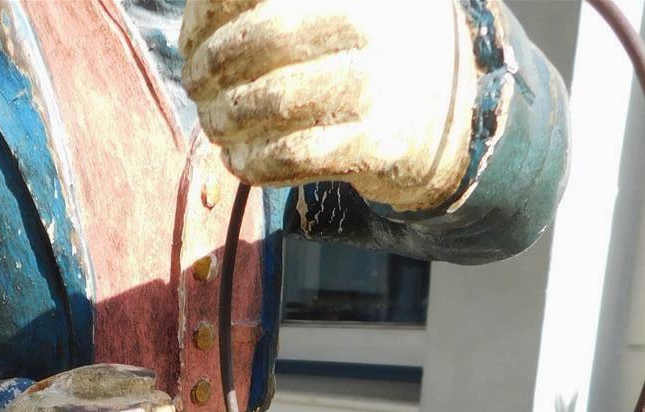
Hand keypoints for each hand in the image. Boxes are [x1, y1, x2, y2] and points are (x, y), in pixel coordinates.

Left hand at [181, 0, 478, 211]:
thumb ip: (277, 5)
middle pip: (262, 39)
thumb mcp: (344, 2)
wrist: (454, 114)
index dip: (209, 12)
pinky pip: (292, 156)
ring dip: (225, 118)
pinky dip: (252, 161)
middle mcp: (368, 22)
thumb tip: (199, 20)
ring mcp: (375, 85)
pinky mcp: (376, 145)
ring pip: (272, 102)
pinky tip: (238, 158)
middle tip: (196, 84)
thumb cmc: (374, 51)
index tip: (190, 39)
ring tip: (214, 123)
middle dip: (212, 66)